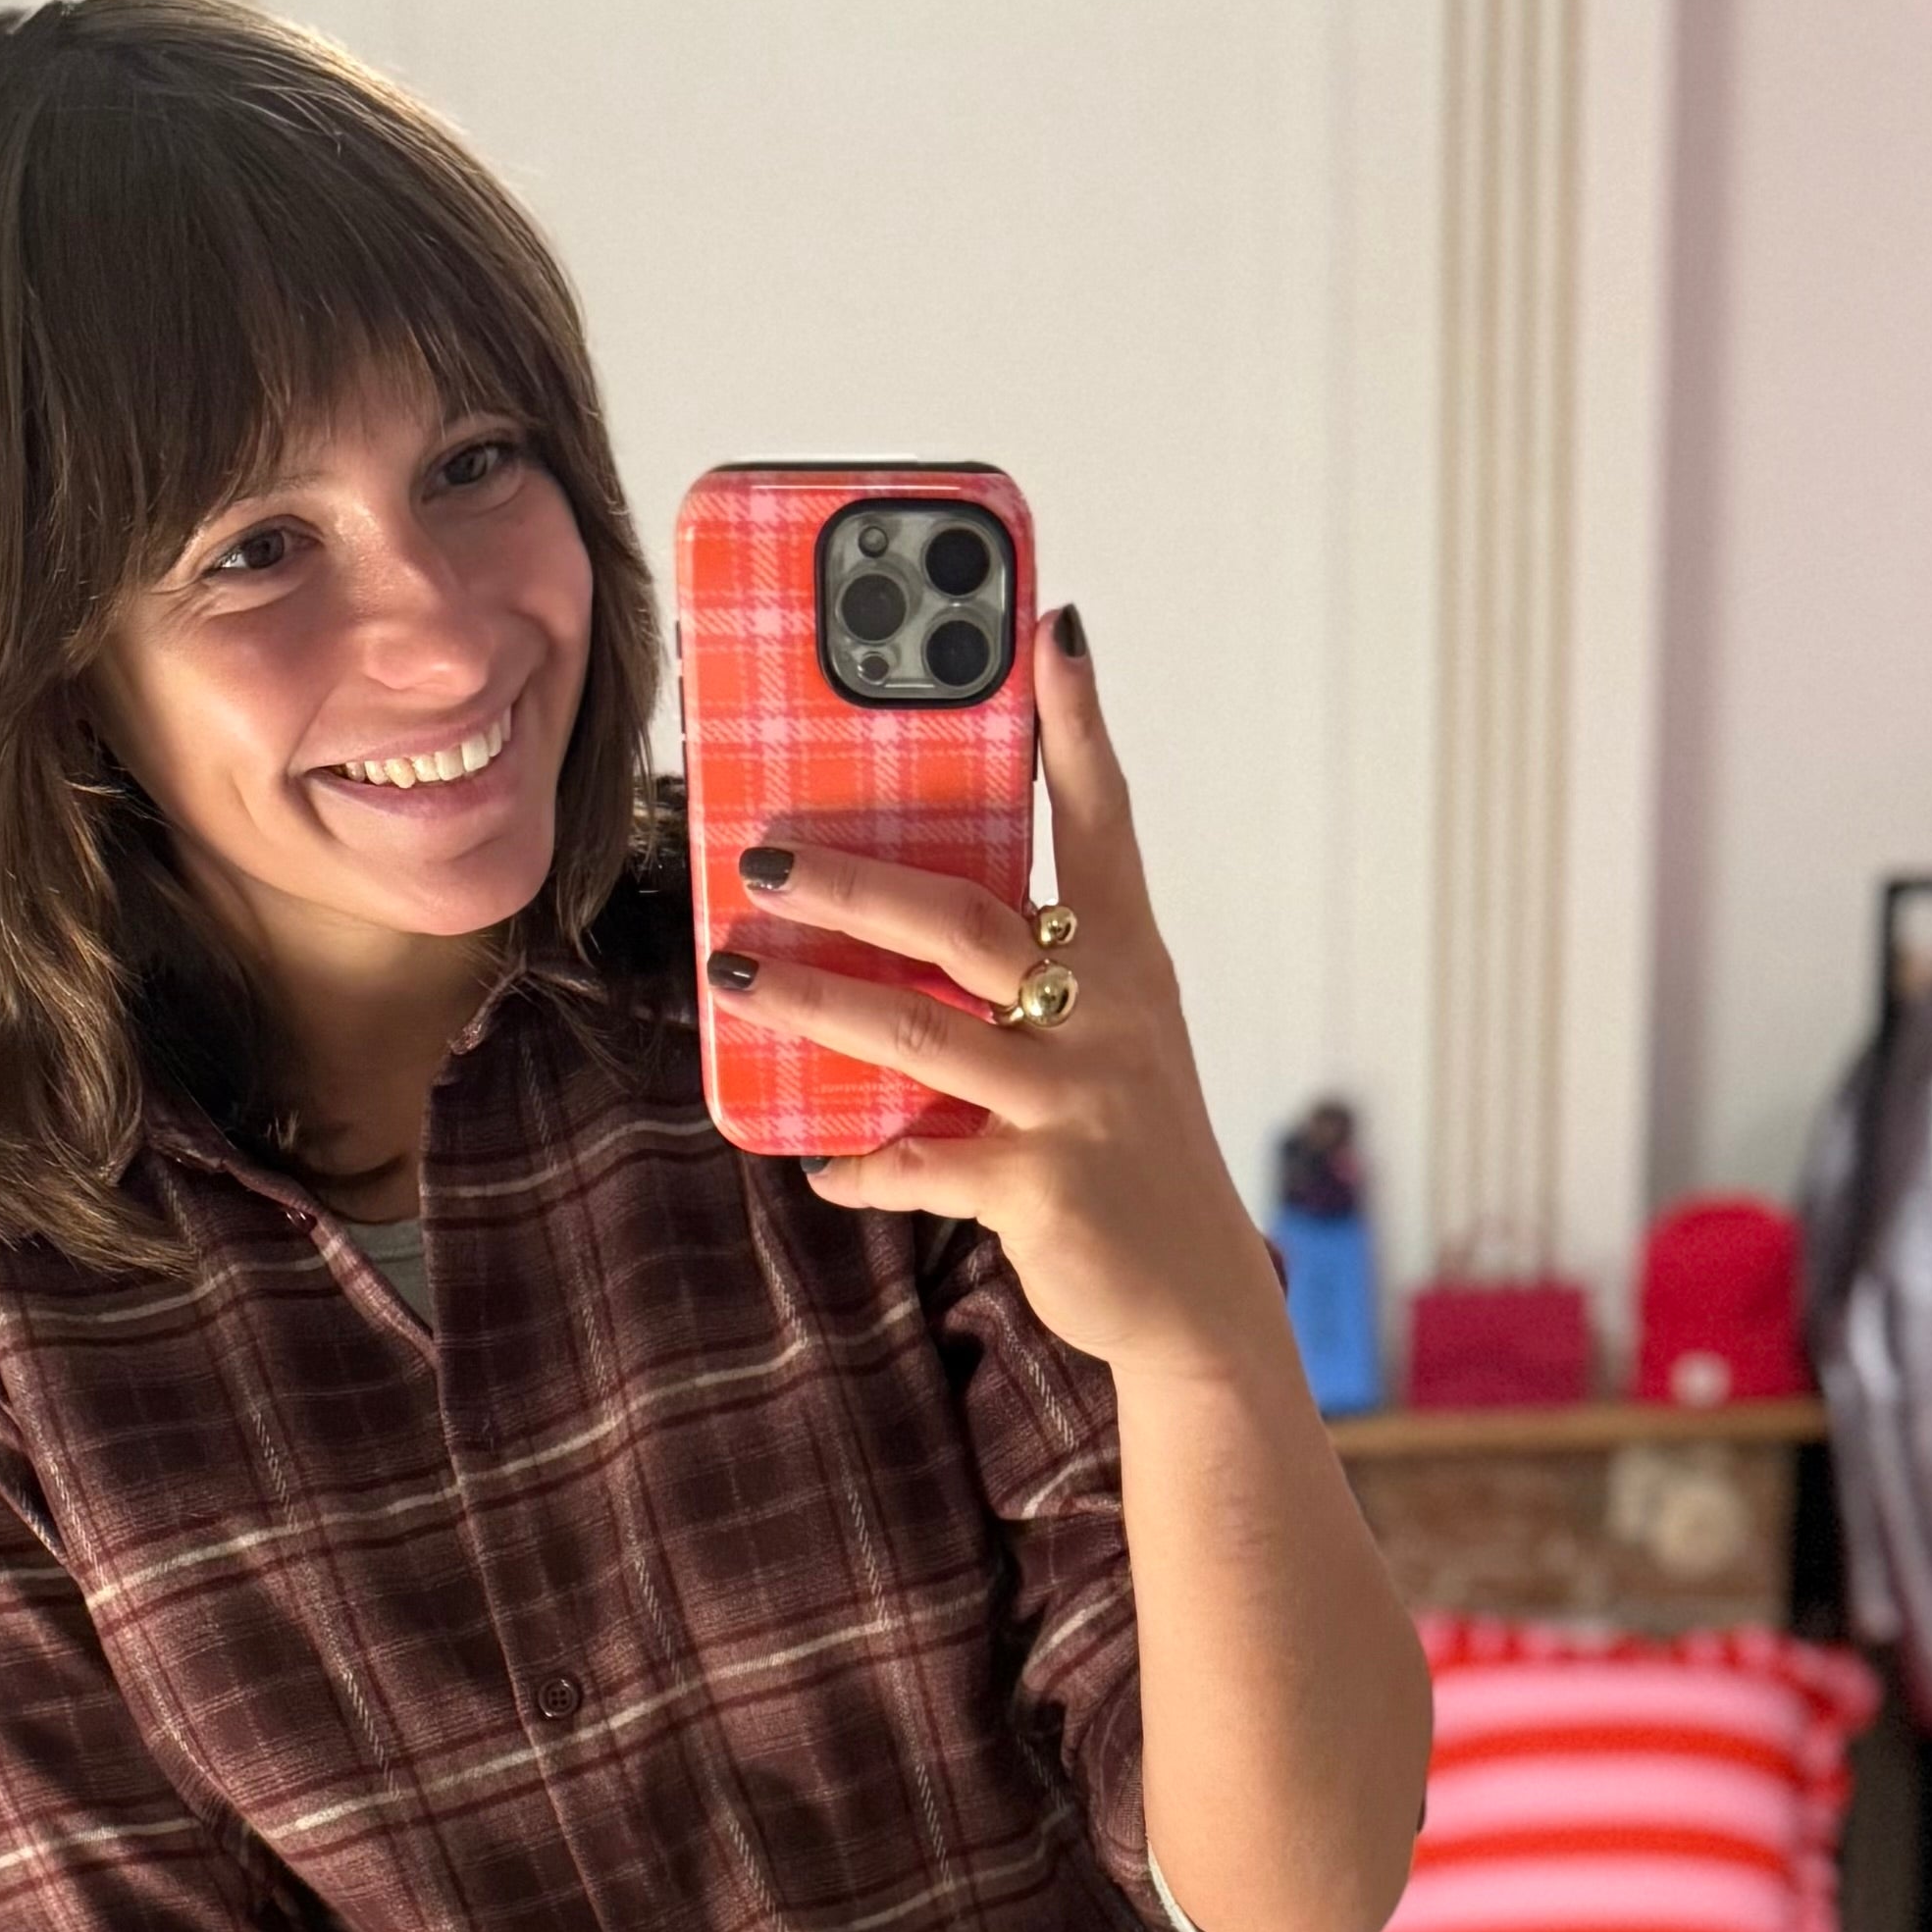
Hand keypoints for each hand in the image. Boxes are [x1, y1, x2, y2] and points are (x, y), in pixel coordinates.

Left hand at [708, 613, 1289, 1391]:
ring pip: (921, 1032)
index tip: (1051, 632)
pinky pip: (923, 1163)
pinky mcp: (1042, 1187)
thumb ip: (1030, 976)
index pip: (1106, 822)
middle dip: (853, 879)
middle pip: (963, 919)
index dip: (1078, 728)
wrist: (1195, 1298)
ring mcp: (1076, 1101)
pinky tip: (816, 1158)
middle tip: (761, 850)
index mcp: (1126, 961)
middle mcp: (1108, 1015)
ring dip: (816, 1002)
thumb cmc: (1127, 1149)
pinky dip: (862, 1163)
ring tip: (736, 976)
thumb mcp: (1106, 1042)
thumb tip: (894, 918)